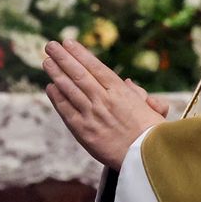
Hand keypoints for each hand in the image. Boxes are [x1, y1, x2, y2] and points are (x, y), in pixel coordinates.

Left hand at [43, 39, 163, 169]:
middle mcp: (104, 100)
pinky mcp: (84, 131)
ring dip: (56, 74)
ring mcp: (92, 115)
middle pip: (78, 74)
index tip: (68, 42)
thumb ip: (139, 94)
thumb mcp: (152, 108)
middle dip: (63, 58)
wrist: (148, 159)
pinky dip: (57, 98)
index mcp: (121, 92)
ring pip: (70, 89)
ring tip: (47, 61)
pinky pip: (66, 111)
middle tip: (50, 46)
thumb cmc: (153, 135)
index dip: (80, 53)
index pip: (96, 67)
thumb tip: (129, 83)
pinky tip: (50, 87)